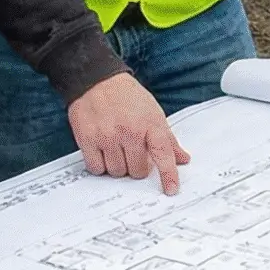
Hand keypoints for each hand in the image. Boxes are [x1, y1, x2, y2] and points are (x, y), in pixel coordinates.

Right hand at [69, 72, 189, 193]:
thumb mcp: (153, 112)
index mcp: (150, 124)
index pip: (164, 154)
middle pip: (138, 171)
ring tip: (115, 148)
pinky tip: (102, 152)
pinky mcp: (87, 139)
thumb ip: (167, 139)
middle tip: (132, 152)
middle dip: (137, 166)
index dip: (168, 175)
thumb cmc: (127, 96)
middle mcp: (130, 131)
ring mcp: (108, 136)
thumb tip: (182, 159)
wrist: (96, 79)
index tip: (171, 190)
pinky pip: (97, 168)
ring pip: (117, 172)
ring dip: (118, 166)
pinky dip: (100, 165)